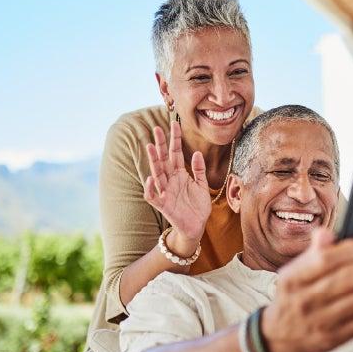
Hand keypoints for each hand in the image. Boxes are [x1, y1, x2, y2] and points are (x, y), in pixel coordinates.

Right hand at [144, 121, 210, 243]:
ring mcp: (165, 192)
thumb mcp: (202, 186)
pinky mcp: (163, 205)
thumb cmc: (198, 207)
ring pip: (157, 173)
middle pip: (163, 159)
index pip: (176, 153)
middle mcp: (170, 180)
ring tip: (150, 146)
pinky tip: (152, 177)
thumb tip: (197, 153)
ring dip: (153, 160)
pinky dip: (151, 187)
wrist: (196, 227)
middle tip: (157, 128)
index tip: (175, 124)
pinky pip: (153, 195)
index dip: (175, 139)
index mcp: (180, 174)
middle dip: (160, 144)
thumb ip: (199, 170)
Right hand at [261, 229, 352, 351]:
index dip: (350, 250)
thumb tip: (325, 233)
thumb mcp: (294, 271)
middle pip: (346, 280)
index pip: (324, 259)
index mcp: (293, 279)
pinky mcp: (332, 339)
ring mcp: (318, 323)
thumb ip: (313, 252)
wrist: (280, 335)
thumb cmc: (294, 295)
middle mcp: (304, 302)